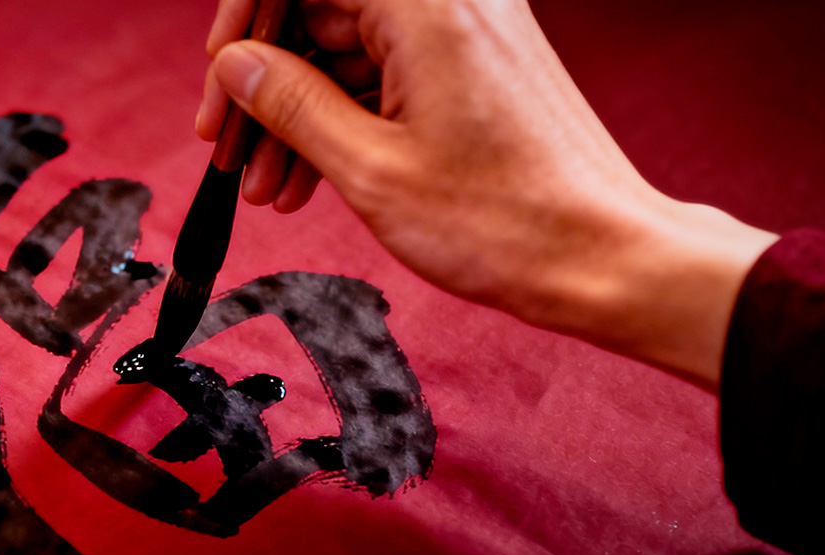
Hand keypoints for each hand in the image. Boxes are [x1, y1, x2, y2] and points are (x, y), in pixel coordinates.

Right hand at [196, 0, 776, 390]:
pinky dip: (346, 121)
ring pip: (350, 51)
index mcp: (426, 3)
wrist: (604, 258)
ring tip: (268, 187)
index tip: (220, 78)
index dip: (246, 25)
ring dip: (300, 115)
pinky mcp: (480, 67)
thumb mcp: (369, 169)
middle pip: (324, 14)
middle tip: (231, 151)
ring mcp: (471, 32)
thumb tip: (236, 65)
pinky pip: (388, 74)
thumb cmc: (507, 221)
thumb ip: (290, 103)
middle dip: (268, 86)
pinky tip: (311, 179)